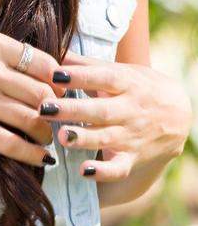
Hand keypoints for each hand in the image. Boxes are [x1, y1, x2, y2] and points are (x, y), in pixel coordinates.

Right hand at [0, 30, 69, 167]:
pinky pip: (12, 143)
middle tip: (59, 118)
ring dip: (45, 133)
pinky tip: (40, 157)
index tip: (61, 91)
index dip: (58, 81)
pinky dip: (32, 153)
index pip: (43, 63)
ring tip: (47, 138)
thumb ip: (0, 55)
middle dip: (56, 109)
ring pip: (31, 119)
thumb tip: (38, 73)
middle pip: (42, 93)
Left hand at [38, 48, 192, 179]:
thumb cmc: (140, 86)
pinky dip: (103, 172)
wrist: (180, 114)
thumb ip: (89, 64)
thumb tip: (58, 53)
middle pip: (101, 110)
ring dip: (83, 138)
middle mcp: (130, 110)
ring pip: (107, 138)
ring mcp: (132, 136)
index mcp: (127, 83)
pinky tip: (84, 170)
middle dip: (72, 110)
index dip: (80, 76)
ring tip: (61, 136)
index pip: (103, 78)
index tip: (55, 74)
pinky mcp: (133, 158)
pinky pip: (119, 168)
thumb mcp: (122, 70)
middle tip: (45, 108)